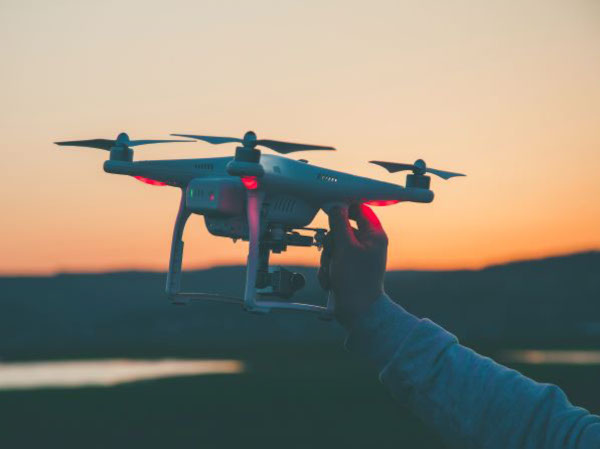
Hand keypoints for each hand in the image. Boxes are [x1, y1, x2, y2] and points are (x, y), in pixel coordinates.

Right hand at [319, 203, 388, 328]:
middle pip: (342, 229)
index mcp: (374, 235)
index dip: (344, 208)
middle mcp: (367, 244)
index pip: (360, 210)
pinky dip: (329, 269)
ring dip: (328, 259)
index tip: (330, 209)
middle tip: (333, 253)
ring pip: (334, 245)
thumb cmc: (356, 281)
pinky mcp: (348, 267)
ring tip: (333, 271)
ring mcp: (357, 256)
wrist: (357, 312)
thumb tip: (336, 206)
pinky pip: (332, 260)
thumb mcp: (345, 247)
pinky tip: (332, 280)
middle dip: (332, 243)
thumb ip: (339, 223)